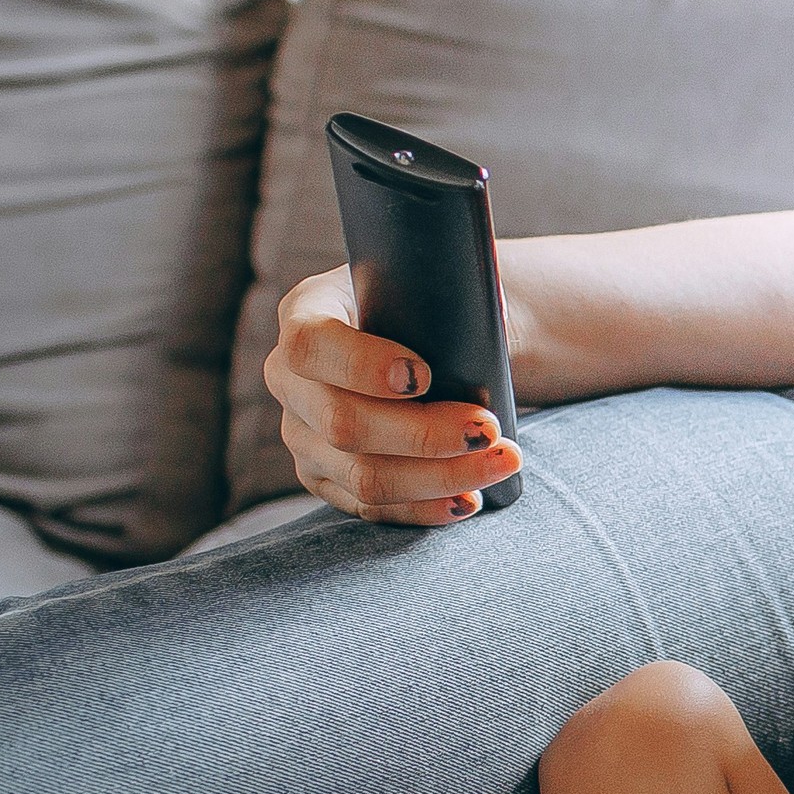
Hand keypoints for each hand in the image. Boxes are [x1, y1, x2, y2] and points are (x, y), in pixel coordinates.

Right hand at [265, 264, 524, 523]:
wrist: (435, 341)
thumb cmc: (438, 306)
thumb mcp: (439, 286)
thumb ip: (450, 300)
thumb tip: (489, 332)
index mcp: (308, 312)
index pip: (309, 344)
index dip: (361, 365)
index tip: (425, 376)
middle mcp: (291, 379)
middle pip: (341, 423)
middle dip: (423, 434)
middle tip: (488, 428)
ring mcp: (303, 435)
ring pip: (363, 476)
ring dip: (440, 476)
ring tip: (501, 461)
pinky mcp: (326, 478)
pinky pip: (372, 507)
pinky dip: (427, 507)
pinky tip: (470, 497)